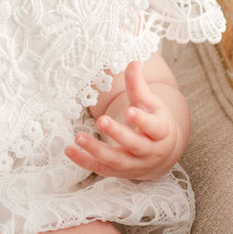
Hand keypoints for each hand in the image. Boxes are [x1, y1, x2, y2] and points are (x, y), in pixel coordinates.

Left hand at [65, 61, 184, 179]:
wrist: (163, 153)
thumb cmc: (155, 121)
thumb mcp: (150, 103)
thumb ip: (139, 85)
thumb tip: (133, 61)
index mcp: (161, 131)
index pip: (155, 127)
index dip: (142, 121)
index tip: (130, 111)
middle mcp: (150, 151)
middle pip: (134, 145)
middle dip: (118, 133)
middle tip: (101, 120)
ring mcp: (134, 164)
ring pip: (116, 160)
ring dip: (96, 150)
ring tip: (78, 137)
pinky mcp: (119, 172)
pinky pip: (101, 168)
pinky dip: (84, 161)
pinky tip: (69, 150)